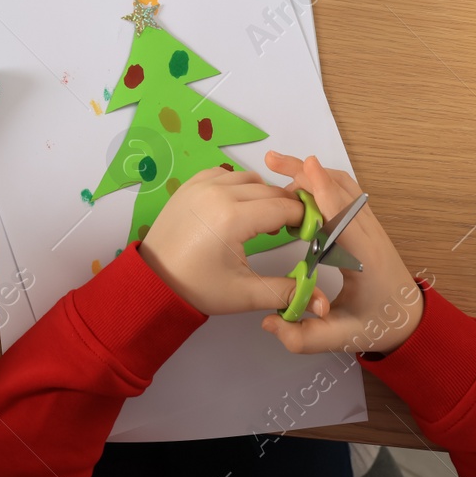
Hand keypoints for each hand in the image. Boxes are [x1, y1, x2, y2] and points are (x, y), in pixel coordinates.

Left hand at [139, 165, 311, 316]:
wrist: (153, 281)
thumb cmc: (197, 287)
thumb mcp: (245, 293)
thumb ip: (286, 291)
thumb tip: (322, 303)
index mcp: (233, 218)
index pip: (284, 207)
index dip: (303, 219)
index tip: (309, 232)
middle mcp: (217, 193)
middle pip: (269, 190)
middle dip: (285, 207)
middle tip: (289, 229)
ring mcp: (200, 185)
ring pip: (248, 178)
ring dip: (262, 194)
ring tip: (262, 221)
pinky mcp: (189, 185)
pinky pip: (224, 173)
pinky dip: (237, 185)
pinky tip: (238, 207)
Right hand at [259, 152, 422, 355]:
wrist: (412, 321)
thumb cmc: (379, 326)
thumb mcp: (342, 338)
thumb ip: (304, 337)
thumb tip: (269, 321)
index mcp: (365, 259)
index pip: (343, 217)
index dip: (324, 190)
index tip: (306, 167)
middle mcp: (370, 236)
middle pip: (342, 190)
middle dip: (307, 172)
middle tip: (272, 161)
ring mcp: (371, 227)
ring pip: (345, 186)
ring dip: (314, 173)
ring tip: (281, 167)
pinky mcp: (366, 225)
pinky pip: (346, 192)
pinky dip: (323, 181)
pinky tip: (303, 184)